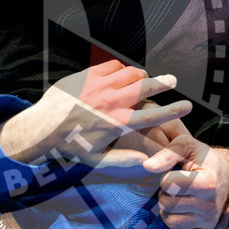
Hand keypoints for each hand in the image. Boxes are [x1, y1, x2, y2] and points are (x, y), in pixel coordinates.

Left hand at [0, 60, 191, 163]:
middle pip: (146, 87)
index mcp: (116, 123)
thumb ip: (124, 160)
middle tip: (172, 81)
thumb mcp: (96, 160)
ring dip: (141, 75)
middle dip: (163, 83)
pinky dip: (121, 69)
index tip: (187, 105)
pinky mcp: (87, 75)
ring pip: (130, 73)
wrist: (41, 127)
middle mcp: (110, 101)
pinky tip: (122, 75)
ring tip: (145, 79)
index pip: (153, 115)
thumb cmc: (70, 146)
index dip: (173, 110)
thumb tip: (147, 162)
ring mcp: (98, 85)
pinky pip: (112, 66)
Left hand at [147, 138, 228, 228]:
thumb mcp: (186, 146)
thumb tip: (147, 166)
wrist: (222, 174)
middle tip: (174, 188)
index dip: (166, 177)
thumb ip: (167, 153)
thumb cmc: (200, 158)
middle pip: (167, 205)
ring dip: (167, 211)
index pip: (169, 184)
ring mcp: (209, 221)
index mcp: (207, 182)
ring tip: (176, 199)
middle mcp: (210, 205)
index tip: (175, 173)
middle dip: (164, 194)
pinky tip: (178, 217)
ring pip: (172, 223)